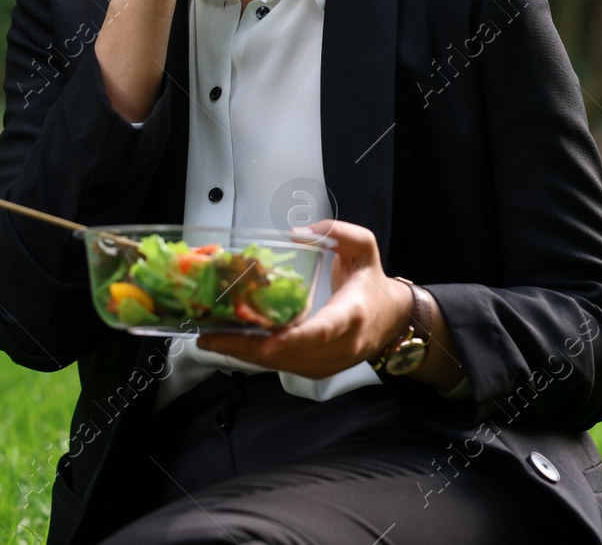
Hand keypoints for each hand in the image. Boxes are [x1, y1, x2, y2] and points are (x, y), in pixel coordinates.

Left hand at [195, 220, 412, 379]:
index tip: (265, 342)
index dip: (292, 339)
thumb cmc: (373, 285)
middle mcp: (338, 347)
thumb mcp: (364, 248)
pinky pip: (281, 366)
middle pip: (287, 354)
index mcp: (351, 315)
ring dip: (243, 354)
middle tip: (209, 335)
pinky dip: (254, 357)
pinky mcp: (315, 371)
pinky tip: (230, 344)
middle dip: (246, 347)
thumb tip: (298, 231)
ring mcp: (326, 364)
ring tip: (210, 338)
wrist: (392, 321)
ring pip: (279, 365)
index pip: (322, 331)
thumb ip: (338, 232)